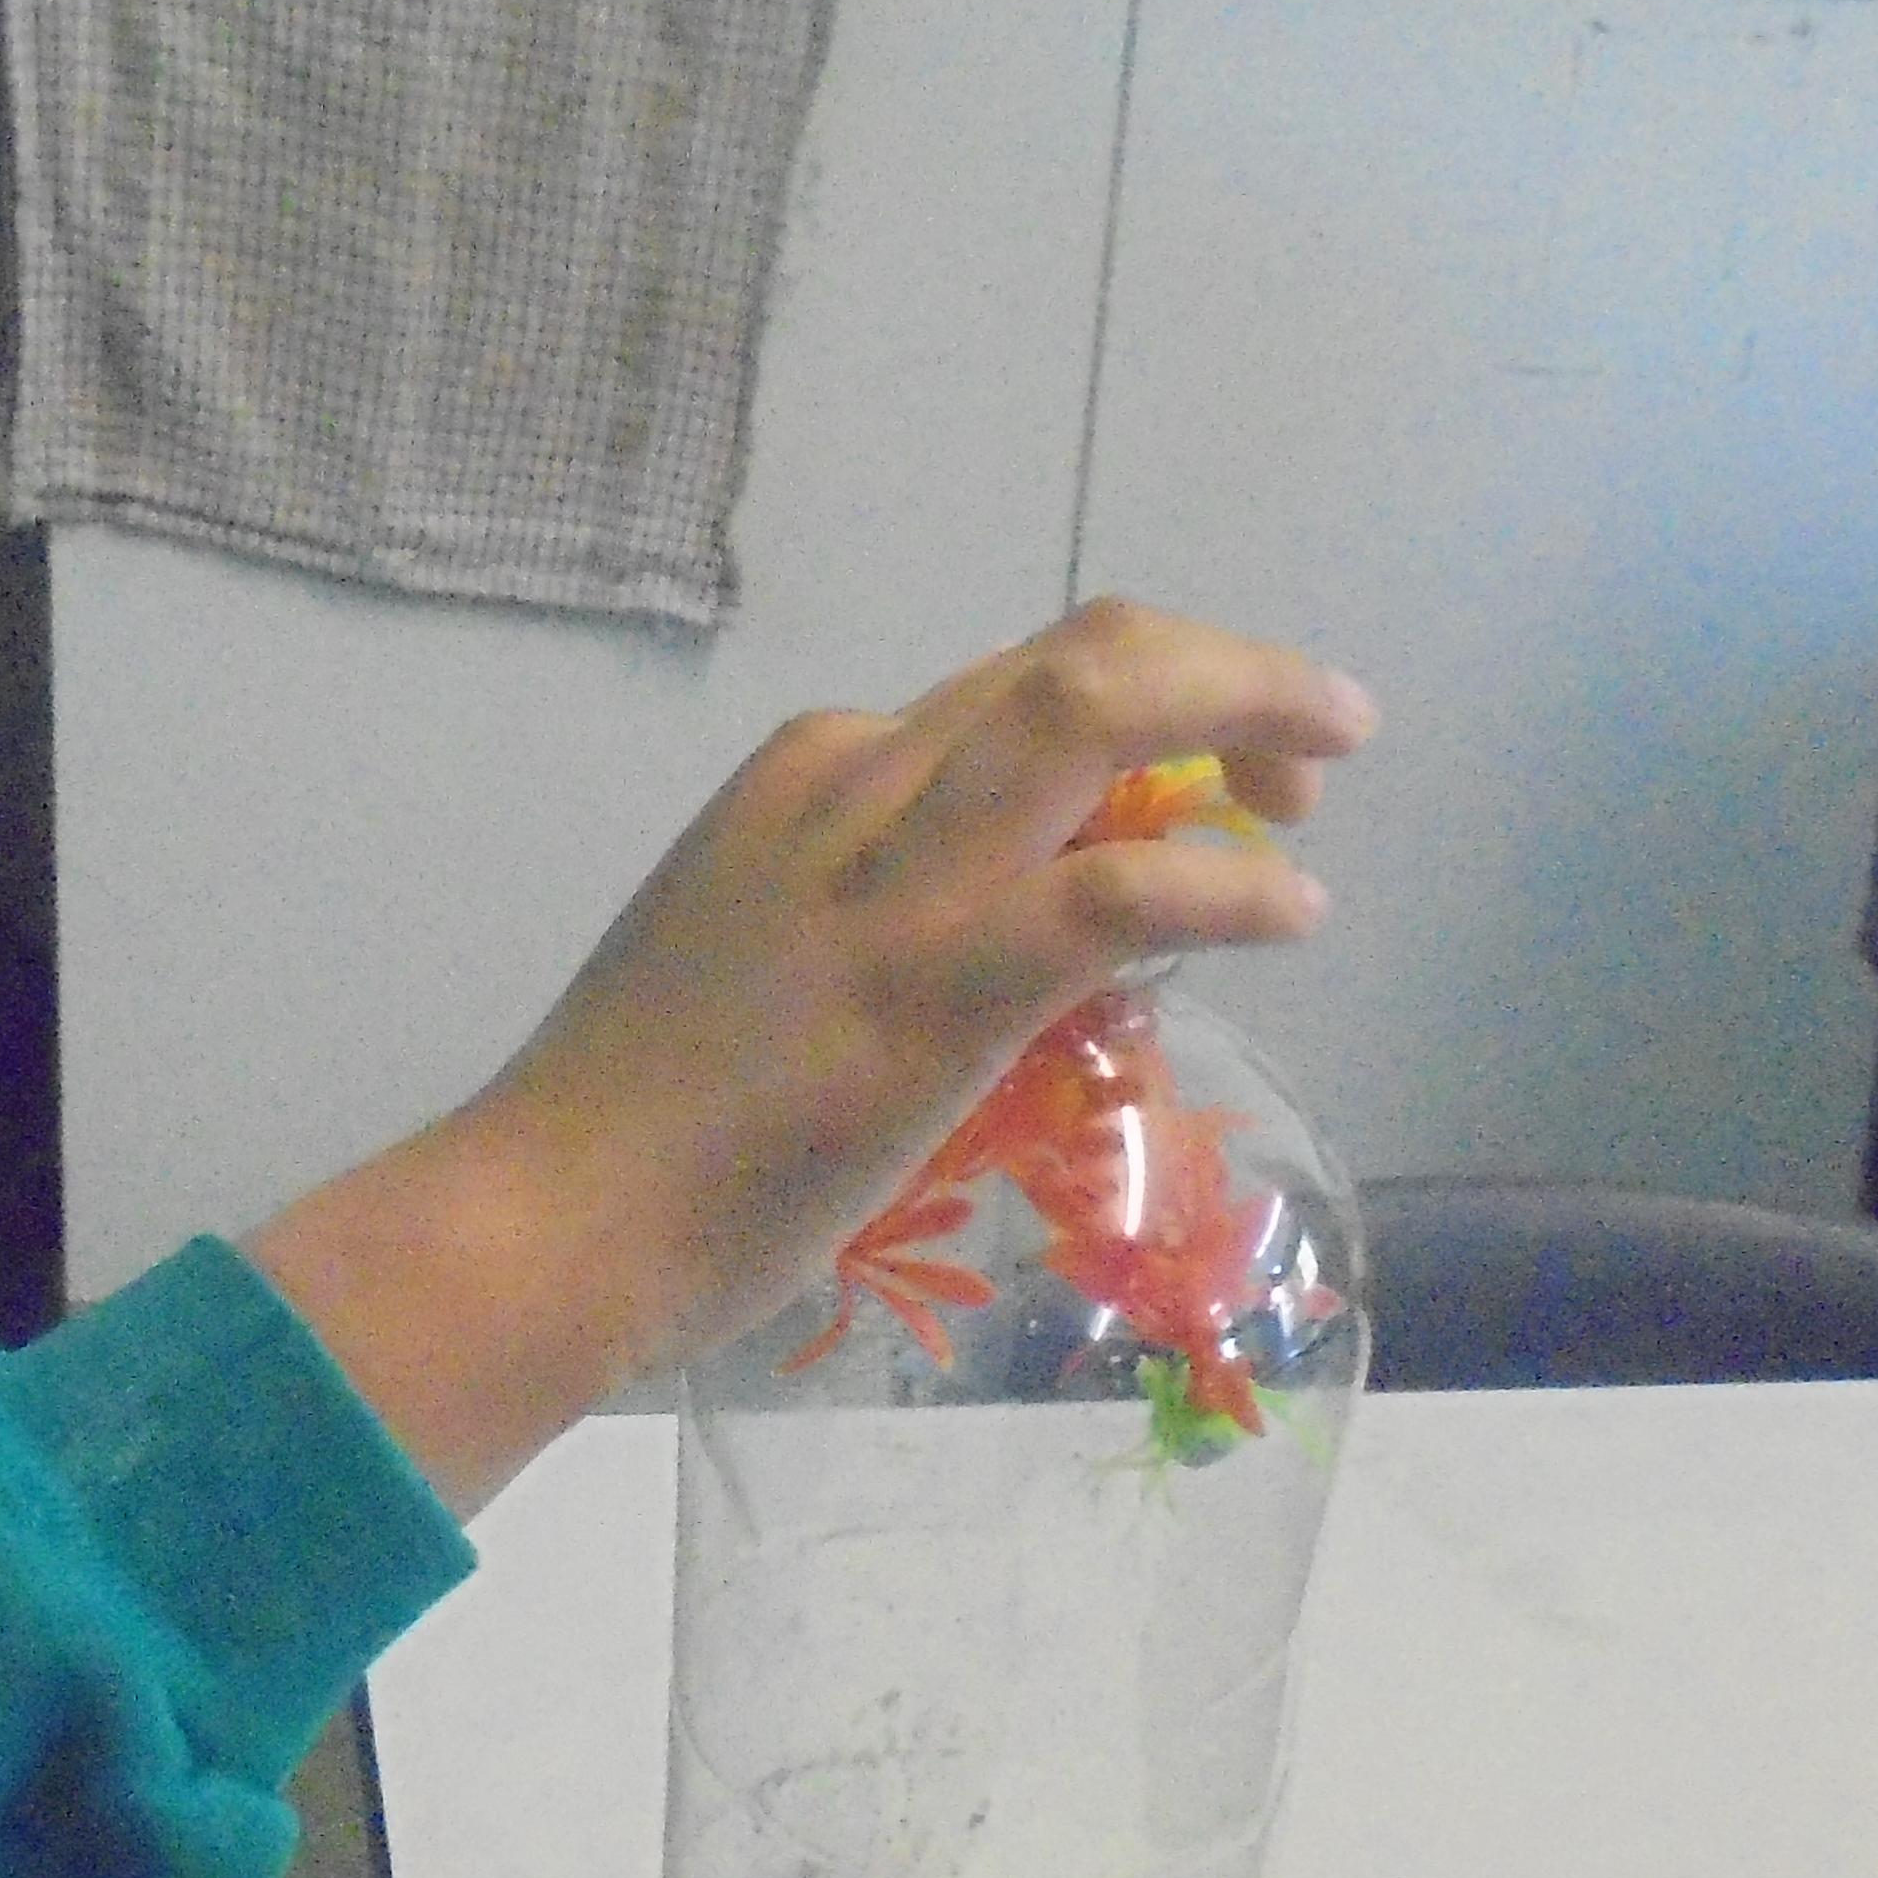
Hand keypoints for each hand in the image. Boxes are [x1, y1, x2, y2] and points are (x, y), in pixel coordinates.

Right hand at [247, 598, 1377, 1514]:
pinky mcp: (935, 984)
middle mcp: (855, 785)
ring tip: (1325, 767)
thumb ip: (867, 926)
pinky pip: (1120, 891)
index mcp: (807, 777)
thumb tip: (997, 955)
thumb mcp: (756, 965)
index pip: (1006, 692)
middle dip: (1216, 672)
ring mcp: (895, 880)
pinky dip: (1227, 883)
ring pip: (1098, 712)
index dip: (1137, 710)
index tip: (1200, 779)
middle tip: (1306, 741)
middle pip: (1076, 659)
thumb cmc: (640, 1133)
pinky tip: (1289, 910)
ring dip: (1244, 710)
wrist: (551, 1218)